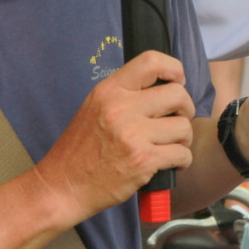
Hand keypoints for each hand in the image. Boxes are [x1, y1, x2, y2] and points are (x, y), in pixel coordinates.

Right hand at [31, 51, 194, 222]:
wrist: (62, 187)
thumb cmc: (79, 150)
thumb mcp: (94, 108)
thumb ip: (125, 95)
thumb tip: (164, 87)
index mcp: (109, 91)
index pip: (151, 61)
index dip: (174, 69)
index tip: (177, 82)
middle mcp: (121, 108)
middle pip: (178, 94)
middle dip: (186, 108)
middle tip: (177, 119)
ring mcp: (133, 135)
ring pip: (183, 126)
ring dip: (183, 138)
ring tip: (172, 145)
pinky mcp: (143, 161)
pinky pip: (182, 154)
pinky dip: (182, 160)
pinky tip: (172, 163)